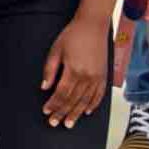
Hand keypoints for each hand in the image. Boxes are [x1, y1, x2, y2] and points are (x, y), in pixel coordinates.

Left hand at [39, 9, 117, 126]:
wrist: (93, 25)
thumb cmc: (73, 35)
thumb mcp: (56, 50)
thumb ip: (50, 70)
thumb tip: (45, 86)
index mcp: (73, 70)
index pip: (61, 93)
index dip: (53, 104)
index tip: (46, 112)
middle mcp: (87, 77)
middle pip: (72, 100)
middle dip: (62, 113)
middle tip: (55, 123)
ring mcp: (97, 77)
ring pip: (85, 101)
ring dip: (76, 113)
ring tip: (69, 123)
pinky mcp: (103, 76)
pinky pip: (99, 95)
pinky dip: (93, 104)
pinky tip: (87, 111)